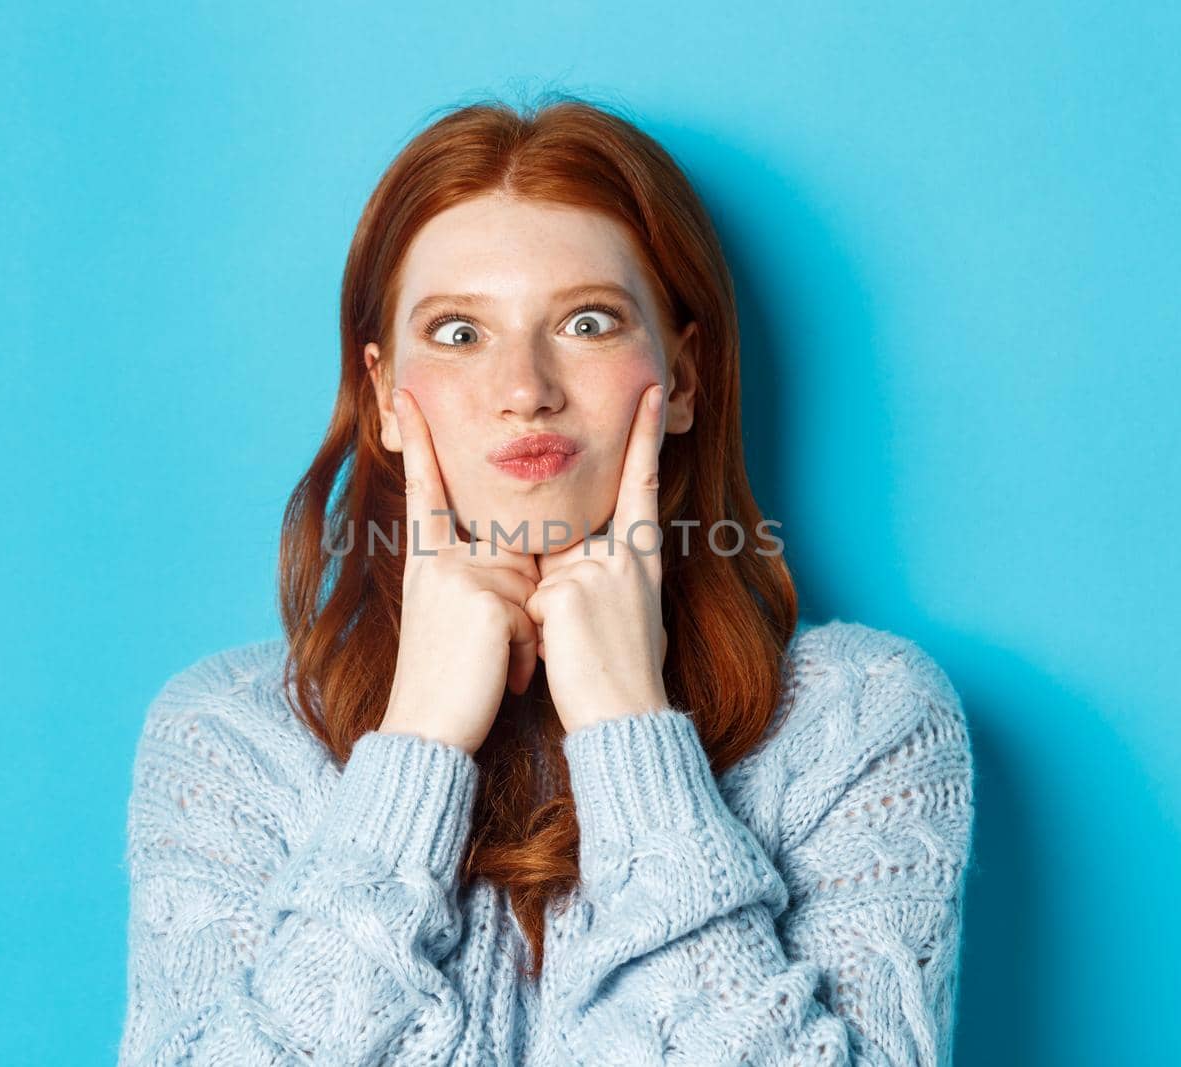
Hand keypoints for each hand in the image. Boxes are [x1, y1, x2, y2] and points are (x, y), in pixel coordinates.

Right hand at [380, 388, 542, 754]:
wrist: (426, 732)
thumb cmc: (448, 679)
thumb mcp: (453, 614)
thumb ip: (479, 575)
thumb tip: (522, 562)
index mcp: (428, 559)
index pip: (425, 487)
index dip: (417, 440)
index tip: (405, 393)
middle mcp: (440, 561)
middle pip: (513, 551)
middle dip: (521, 604)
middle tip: (487, 650)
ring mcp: (461, 578)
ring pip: (528, 587)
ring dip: (525, 635)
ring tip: (492, 668)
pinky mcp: (484, 604)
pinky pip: (531, 618)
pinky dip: (525, 654)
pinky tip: (499, 676)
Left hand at [524, 383, 670, 734]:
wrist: (624, 718)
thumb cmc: (620, 672)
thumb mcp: (623, 611)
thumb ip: (598, 574)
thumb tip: (568, 566)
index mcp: (641, 557)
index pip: (642, 484)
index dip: (645, 435)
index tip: (650, 389)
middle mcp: (624, 556)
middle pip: (567, 537)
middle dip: (556, 581)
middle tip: (578, 631)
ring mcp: (596, 571)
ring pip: (540, 572)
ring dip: (541, 614)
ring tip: (572, 653)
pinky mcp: (568, 593)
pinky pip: (530, 600)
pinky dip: (534, 631)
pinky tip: (561, 655)